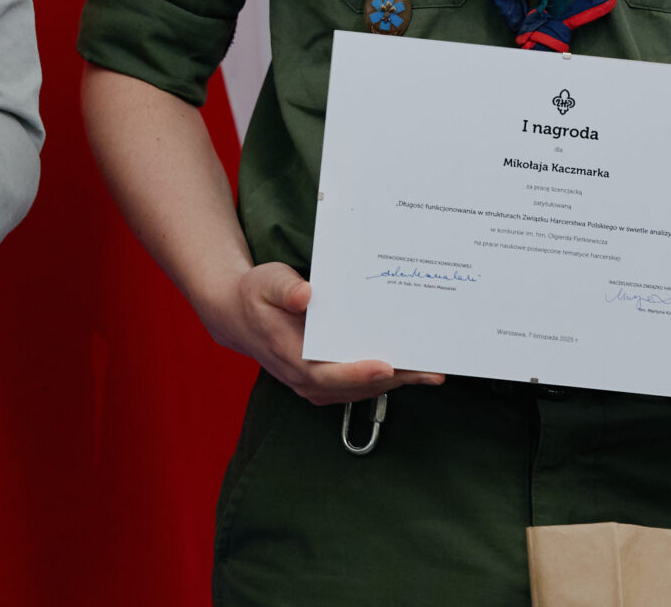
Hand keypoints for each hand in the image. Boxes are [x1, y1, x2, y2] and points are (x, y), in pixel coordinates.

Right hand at [201, 262, 444, 406]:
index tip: (387, 365)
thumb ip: (284, 287)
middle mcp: (305, 379)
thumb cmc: (256, 296)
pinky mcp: (327, 382)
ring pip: (362, 390)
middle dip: (395, 380)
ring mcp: (316, 385)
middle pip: (355, 387)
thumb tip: (304, 294)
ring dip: (397, 382)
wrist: (240, 316)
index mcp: (290, 356)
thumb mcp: (265, 281)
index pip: (326, 374)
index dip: (358, 373)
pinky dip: (387, 378)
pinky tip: (411, 367)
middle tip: (431, 371)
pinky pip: (360, 385)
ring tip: (431, 371)